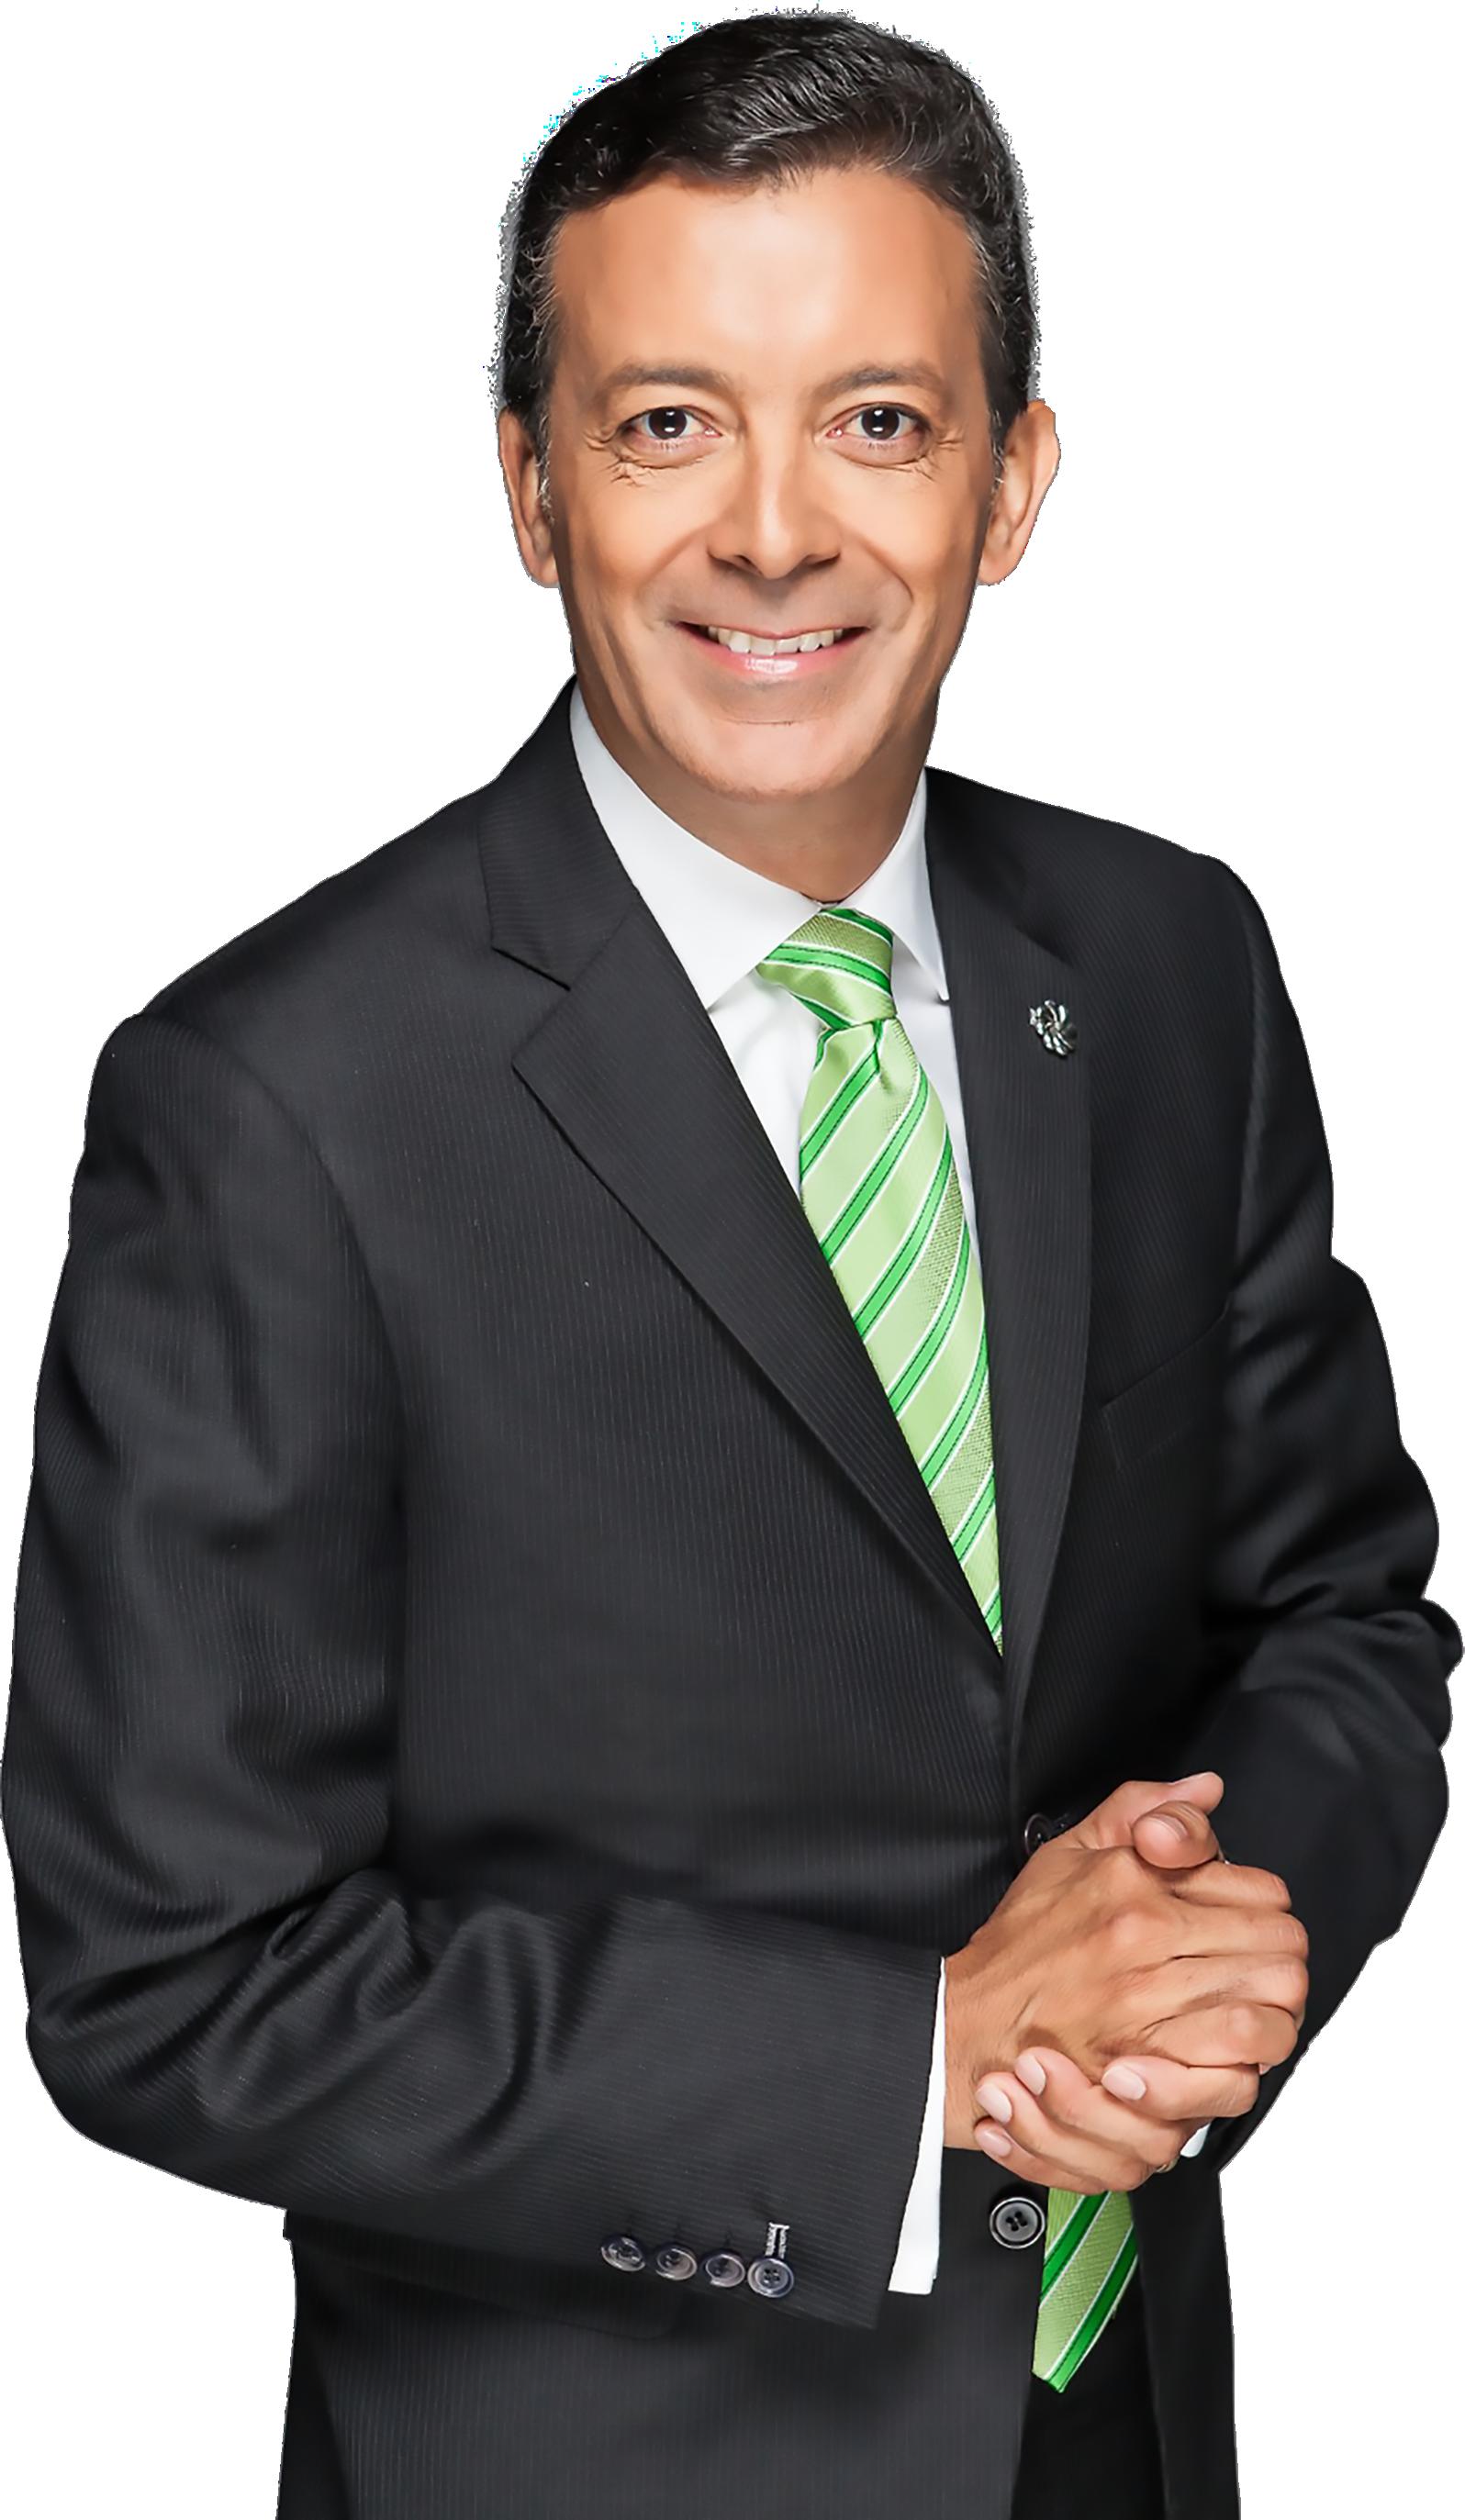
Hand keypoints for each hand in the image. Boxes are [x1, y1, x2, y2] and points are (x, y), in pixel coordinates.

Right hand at [944, 1769, 1307, 2166]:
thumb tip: (1206, 1787)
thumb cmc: (1019, 1946)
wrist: (969, 2021)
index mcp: (1134, 1883)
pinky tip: (1226, 2060)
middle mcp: (1144, 1940)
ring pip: (1270, 2016)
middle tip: (1263, 1975)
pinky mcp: (1143, 2070)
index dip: (1268, 1910)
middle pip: (1281, 1954)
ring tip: (1255, 2018)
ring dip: (1274, 2020)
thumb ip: (1143, 1808)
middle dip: (1283, 1965)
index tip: (1251, 1924)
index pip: (1263, 1893)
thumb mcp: (1070, 1851)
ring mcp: (1145, 2008)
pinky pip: (1234, 2076)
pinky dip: (1243, 2071)